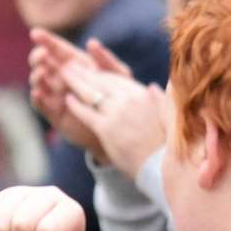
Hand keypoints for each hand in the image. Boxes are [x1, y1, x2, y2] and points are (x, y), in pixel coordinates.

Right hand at [28, 28, 133, 155]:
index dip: (45, 40)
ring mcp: (56, 94)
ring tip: (42, 73)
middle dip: (38, 57)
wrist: (117, 127)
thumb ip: (106, 59)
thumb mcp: (117, 76)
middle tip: (42, 55)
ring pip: (39, 82)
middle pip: (42, 63)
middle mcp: (62, 78)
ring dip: (37, 76)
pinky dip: (37, 97)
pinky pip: (40, 104)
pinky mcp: (54, 113)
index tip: (35, 33)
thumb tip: (91, 42)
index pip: (56, 49)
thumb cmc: (120, 98)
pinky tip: (38, 92)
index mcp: (76, 64)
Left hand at [59, 61, 169, 179]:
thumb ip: (159, 99)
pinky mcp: (106, 129)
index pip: (116, 78)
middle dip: (84, 72)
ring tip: (63, 74)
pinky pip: (86, 113)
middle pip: (101, 81)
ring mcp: (116, 114)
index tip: (90, 68)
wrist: (159, 166)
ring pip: (91, 93)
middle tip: (70, 65)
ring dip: (75, 81)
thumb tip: (153, 86)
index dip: (100, 72)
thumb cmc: (165, 144)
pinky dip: (75, 105)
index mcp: (143, 94)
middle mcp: (128, 100)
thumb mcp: (167, 115)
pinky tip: (67, 99)